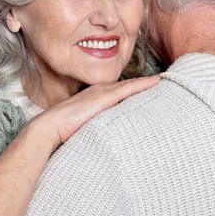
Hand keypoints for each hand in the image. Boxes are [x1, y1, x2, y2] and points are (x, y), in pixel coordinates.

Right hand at [35, 75, 160, 147]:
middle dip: (145, 83)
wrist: (49, 128)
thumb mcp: (83, 126)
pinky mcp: (105, 98)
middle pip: (128, 85)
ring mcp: (103, 93)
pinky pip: (129, 88)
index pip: (120, 90)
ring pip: (131, 85)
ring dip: (148, 82)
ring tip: (165, 79)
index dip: (135, 88)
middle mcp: (100, 91)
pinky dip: (143, 84)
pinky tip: (156, 82)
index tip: (151, 87)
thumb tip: (105, 136)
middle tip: (165, 80)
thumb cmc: (62, 131)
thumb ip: (95, 125)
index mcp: (95, 97)